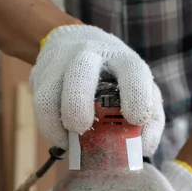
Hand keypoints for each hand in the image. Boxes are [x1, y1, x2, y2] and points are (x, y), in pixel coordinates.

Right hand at [30, 24, 164, 155]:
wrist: (77, 42)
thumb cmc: (117, 76)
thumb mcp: (142, 89)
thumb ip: (151, 118)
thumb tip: (144, 148)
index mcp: (123, 59)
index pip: (132, 70)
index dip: (135, 95)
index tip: (135, 119)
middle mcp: (91, 54)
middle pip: (80, 72)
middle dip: (79, 105)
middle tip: (84, 129)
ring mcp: (62, 63)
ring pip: (51, 91)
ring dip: (59, 122)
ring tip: (71, 140)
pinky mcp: (42, 73)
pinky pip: (40, 103)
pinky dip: (49, 127)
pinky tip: (62, 137)